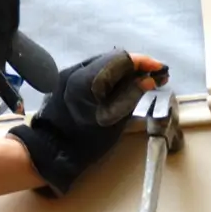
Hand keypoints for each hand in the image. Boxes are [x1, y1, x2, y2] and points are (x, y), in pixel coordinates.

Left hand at [6, 49, 168, 196]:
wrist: (50, 152)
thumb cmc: (84, 142)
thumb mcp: (113, 120)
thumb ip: (130, 96)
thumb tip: (147, 80)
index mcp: (86, 80)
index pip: (120, 60)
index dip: (143, 62)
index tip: (160, 69)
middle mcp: (75, 70)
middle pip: (112, 59)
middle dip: (136, 65)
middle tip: (156, 75)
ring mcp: (68, 73)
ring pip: (103, 64)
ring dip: (124, 70)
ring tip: (143, 79)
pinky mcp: (66, 80)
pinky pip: (93, 72)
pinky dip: (110, 76)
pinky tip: (123, 83)